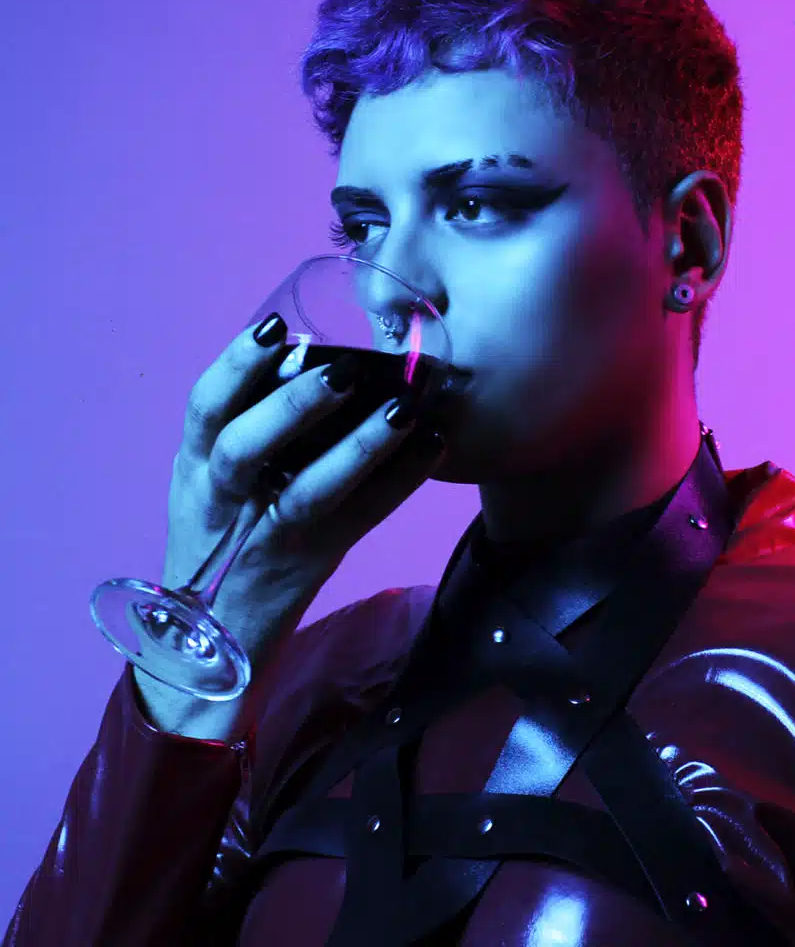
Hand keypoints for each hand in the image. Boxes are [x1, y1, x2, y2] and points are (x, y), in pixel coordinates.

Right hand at [162, 315, 445, 673]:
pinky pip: (360, 520)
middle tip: (344, 370)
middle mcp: (221, 501)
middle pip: (243, 448)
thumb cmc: (223, 536)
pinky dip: (399, 481)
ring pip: (306, 492)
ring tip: (403, 409)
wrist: (216, 634)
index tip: (275, 328)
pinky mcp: (312, 562)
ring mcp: (268, 537)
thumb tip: (310, 358)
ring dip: (358, 447)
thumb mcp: (212, 483)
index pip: (204, 409)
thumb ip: (244, 431)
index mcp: (194, 468)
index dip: (236, 366)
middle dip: (292, 406)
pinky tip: (433, 446)